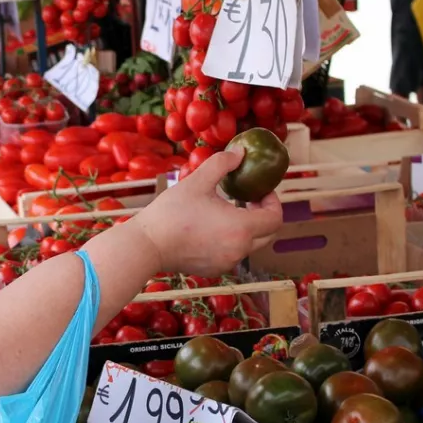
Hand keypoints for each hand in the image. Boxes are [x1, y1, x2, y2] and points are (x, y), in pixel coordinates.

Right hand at [132, 150, 282, 279]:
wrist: (147, 245)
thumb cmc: (172, 212)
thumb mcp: (197, 181)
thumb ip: (222, 163)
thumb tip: (241, 152)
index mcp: (241, 228)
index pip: (275, 218)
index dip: (272, 202)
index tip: (259, 191)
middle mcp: (239, 250)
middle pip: (268, 234)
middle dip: (263, 214)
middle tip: (248, 198)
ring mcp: (228, 263)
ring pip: (250, 244)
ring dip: (247, 227)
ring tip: (227, 210)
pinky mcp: (215, 270)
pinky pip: (233, 254)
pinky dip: (231, 240)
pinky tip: (212, 227)